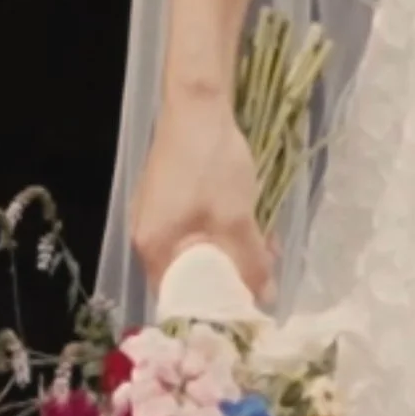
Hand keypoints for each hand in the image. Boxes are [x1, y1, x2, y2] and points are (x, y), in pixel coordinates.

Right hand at [130, 87, 271, 305]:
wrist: (198, 103)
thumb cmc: (211, 164)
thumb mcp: (236, 219)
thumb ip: (250, 263)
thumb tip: (266, 299)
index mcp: (153, 248)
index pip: (179, 299)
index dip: (213, 309)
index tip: (246, 313)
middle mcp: (147, 235)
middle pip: (190, 274)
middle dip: (230, 276)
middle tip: (265, 276)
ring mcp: (157, 212)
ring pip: (199, 248)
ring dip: (233, 251)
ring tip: (267, 246)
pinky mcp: (170, 194)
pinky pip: (197, 226)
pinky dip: (224, 230)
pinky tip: (253, 222)